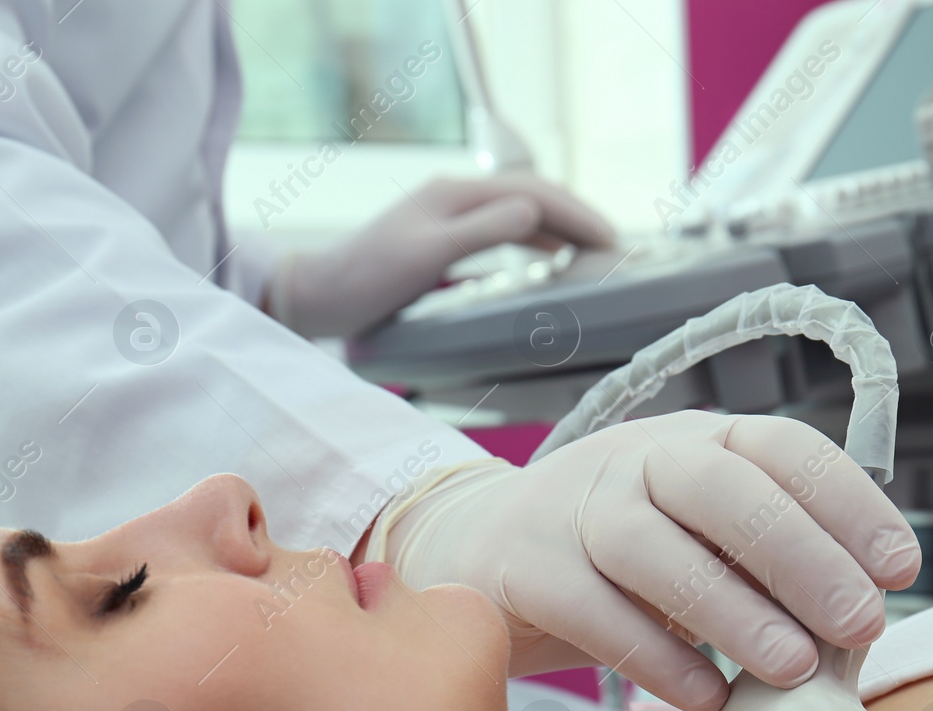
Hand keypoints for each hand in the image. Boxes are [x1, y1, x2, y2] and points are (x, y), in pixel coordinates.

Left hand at [266, 175, 615, 338]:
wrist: (318, 296)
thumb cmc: (367, 280)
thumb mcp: (428, 255)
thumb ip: (482, 231)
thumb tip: (532, 211)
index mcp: (456, 194)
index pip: (533, 193)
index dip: (576, 213)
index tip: (611, 239)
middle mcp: (456, 197)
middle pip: (531, 196)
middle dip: (576, 216)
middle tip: (614, 245)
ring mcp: (449, 215)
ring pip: (519, 212)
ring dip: (559, 227)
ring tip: (591, 250)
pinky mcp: (442, 237)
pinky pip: (503, 230)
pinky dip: (535, 239)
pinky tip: (547, 257)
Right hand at [377, 412, 922, 710]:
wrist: (477, 552)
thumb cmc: (615, 557)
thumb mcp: (697, 542)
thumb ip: (764, 568)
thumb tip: (857, 623)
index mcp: (693, 442)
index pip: (778, 445)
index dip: (846, 500)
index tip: (898, 565)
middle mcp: (632, 460)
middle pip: (717, 484)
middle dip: (800, 553)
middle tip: (858, 622)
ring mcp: (567, 509)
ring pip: (650, 545)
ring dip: (732, 609)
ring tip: (792, 668)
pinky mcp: (518, 568)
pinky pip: (589, 609)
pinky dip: (653, 656)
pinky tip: (704, 696)